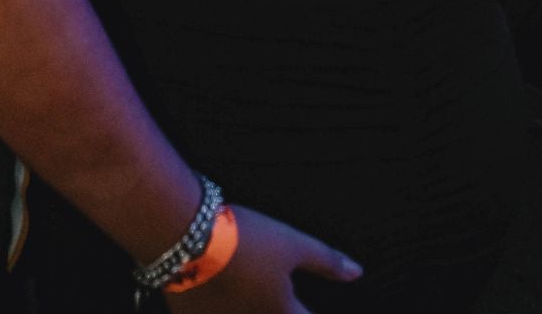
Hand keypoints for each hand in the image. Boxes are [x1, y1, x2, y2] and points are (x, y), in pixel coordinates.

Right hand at [185, 206, 361, 310]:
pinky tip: (219, 297)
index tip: (311, 309)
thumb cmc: (243, 237)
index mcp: (281, 313)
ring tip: (251, 292)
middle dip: (282, 311)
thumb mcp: (292, 243)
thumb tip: (357, 273)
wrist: (184, 235)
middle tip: (276, 296)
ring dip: (250, 310)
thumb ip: (326, 262)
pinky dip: (221, 310)